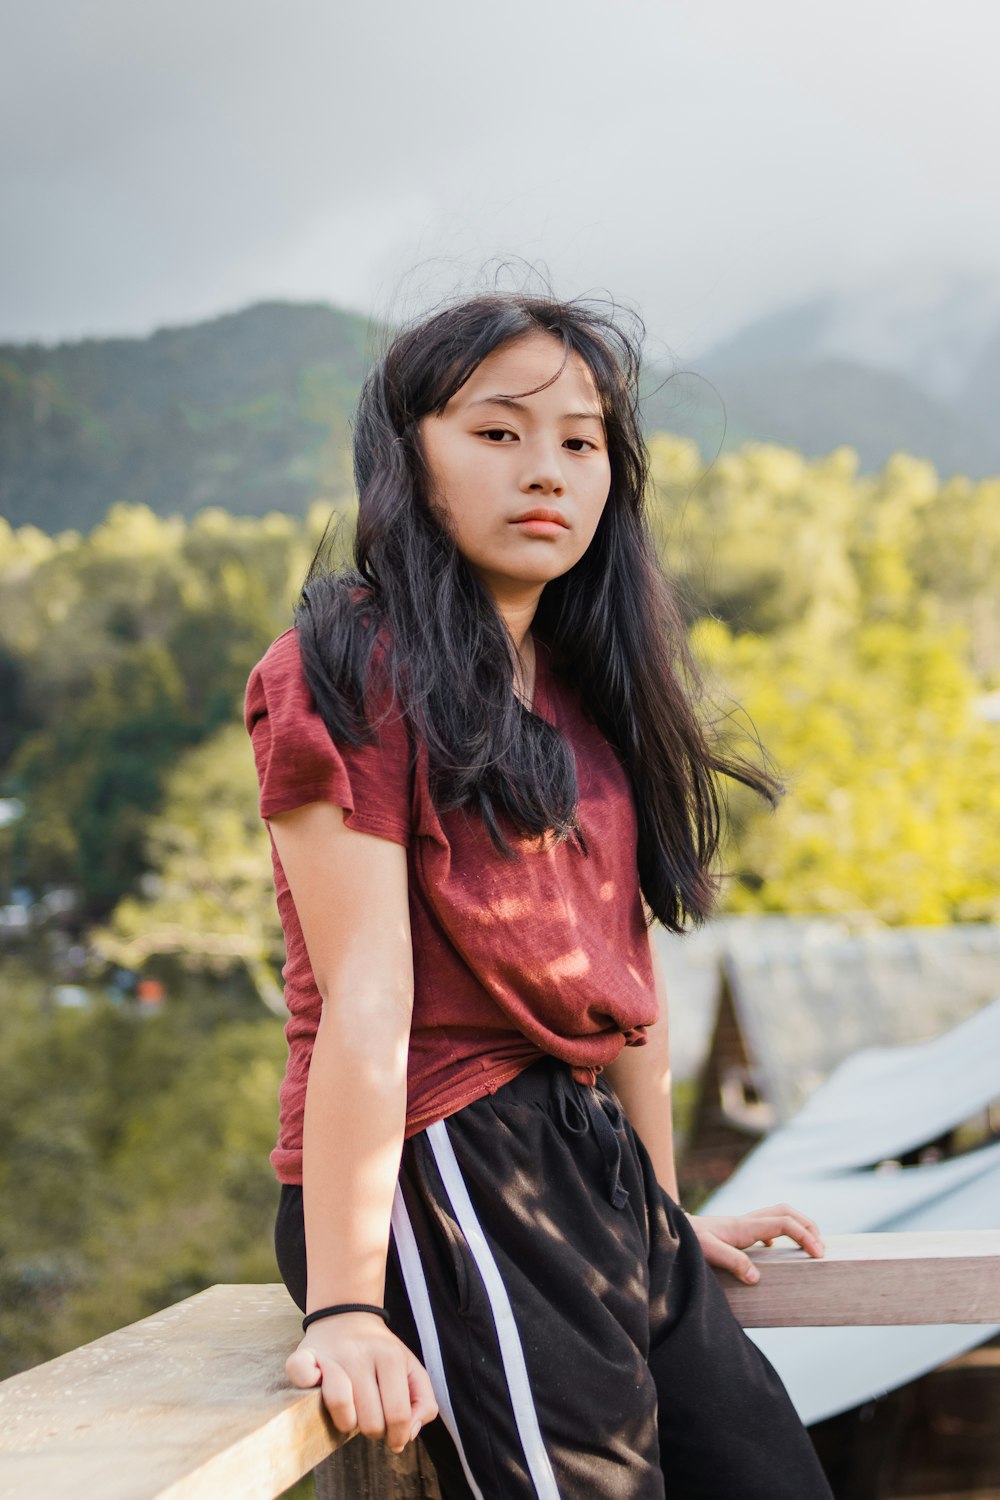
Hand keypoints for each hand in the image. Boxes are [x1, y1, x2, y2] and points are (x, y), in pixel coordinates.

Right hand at [285, 1310, 438, 1453]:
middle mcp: (360, 1353)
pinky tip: (318, 1383)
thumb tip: (408, 1435)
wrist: (348, 1317)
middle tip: (370, 1415)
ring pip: (340, 1408)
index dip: (398, 1436)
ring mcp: (332, 1354)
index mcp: (391, 1356)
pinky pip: (301, 1375)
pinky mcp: (304, 1354)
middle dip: (372, 1430)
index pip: (398, 1416)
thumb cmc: (381, 1354)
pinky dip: (307, 1384)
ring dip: (346, 1422)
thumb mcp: (413, 1370)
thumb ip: (424, 1403)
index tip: (393, 1435)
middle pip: (369, 1421)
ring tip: (351, 1410)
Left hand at [685, 1202, 824, 1285]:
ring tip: (809, 1247)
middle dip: (808, 1225)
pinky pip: (766, 1226)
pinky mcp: (738, 1231)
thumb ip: (732, 1261)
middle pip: (786, 1211)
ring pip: (778, 1215)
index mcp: (744, 1227)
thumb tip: (757, 1276)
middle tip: (821, 1248)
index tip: (818, 1254)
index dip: (805, 1236)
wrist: (670, 1230)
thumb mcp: (707, 1252)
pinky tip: (776, 1251)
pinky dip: (780, 1233)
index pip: (784, 1223)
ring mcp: (743, 1225)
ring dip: (797, 1226)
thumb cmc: (688, 1241)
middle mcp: (747, 1221)